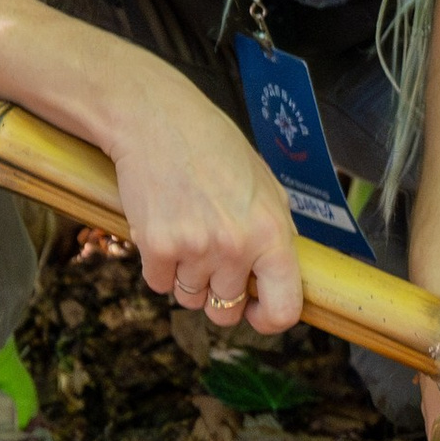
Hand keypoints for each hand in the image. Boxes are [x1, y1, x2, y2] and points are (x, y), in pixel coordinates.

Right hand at [97, 66, 302, 333]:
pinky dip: (158, 265)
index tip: (254, 312)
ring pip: (189, 299)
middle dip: (217, 295)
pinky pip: (158, 284)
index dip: (268, 320)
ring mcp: (195, 249)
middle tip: (209, 258)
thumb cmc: (214, 149)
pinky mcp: (156, 247)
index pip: (283, 309)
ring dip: (186, 278)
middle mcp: (236, 248)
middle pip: (225, 311)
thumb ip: (276, 236)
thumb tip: (280, 281)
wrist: (157, 120)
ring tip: (186, 233)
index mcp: (272, 233)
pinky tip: (163, 227)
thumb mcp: (266, 187)